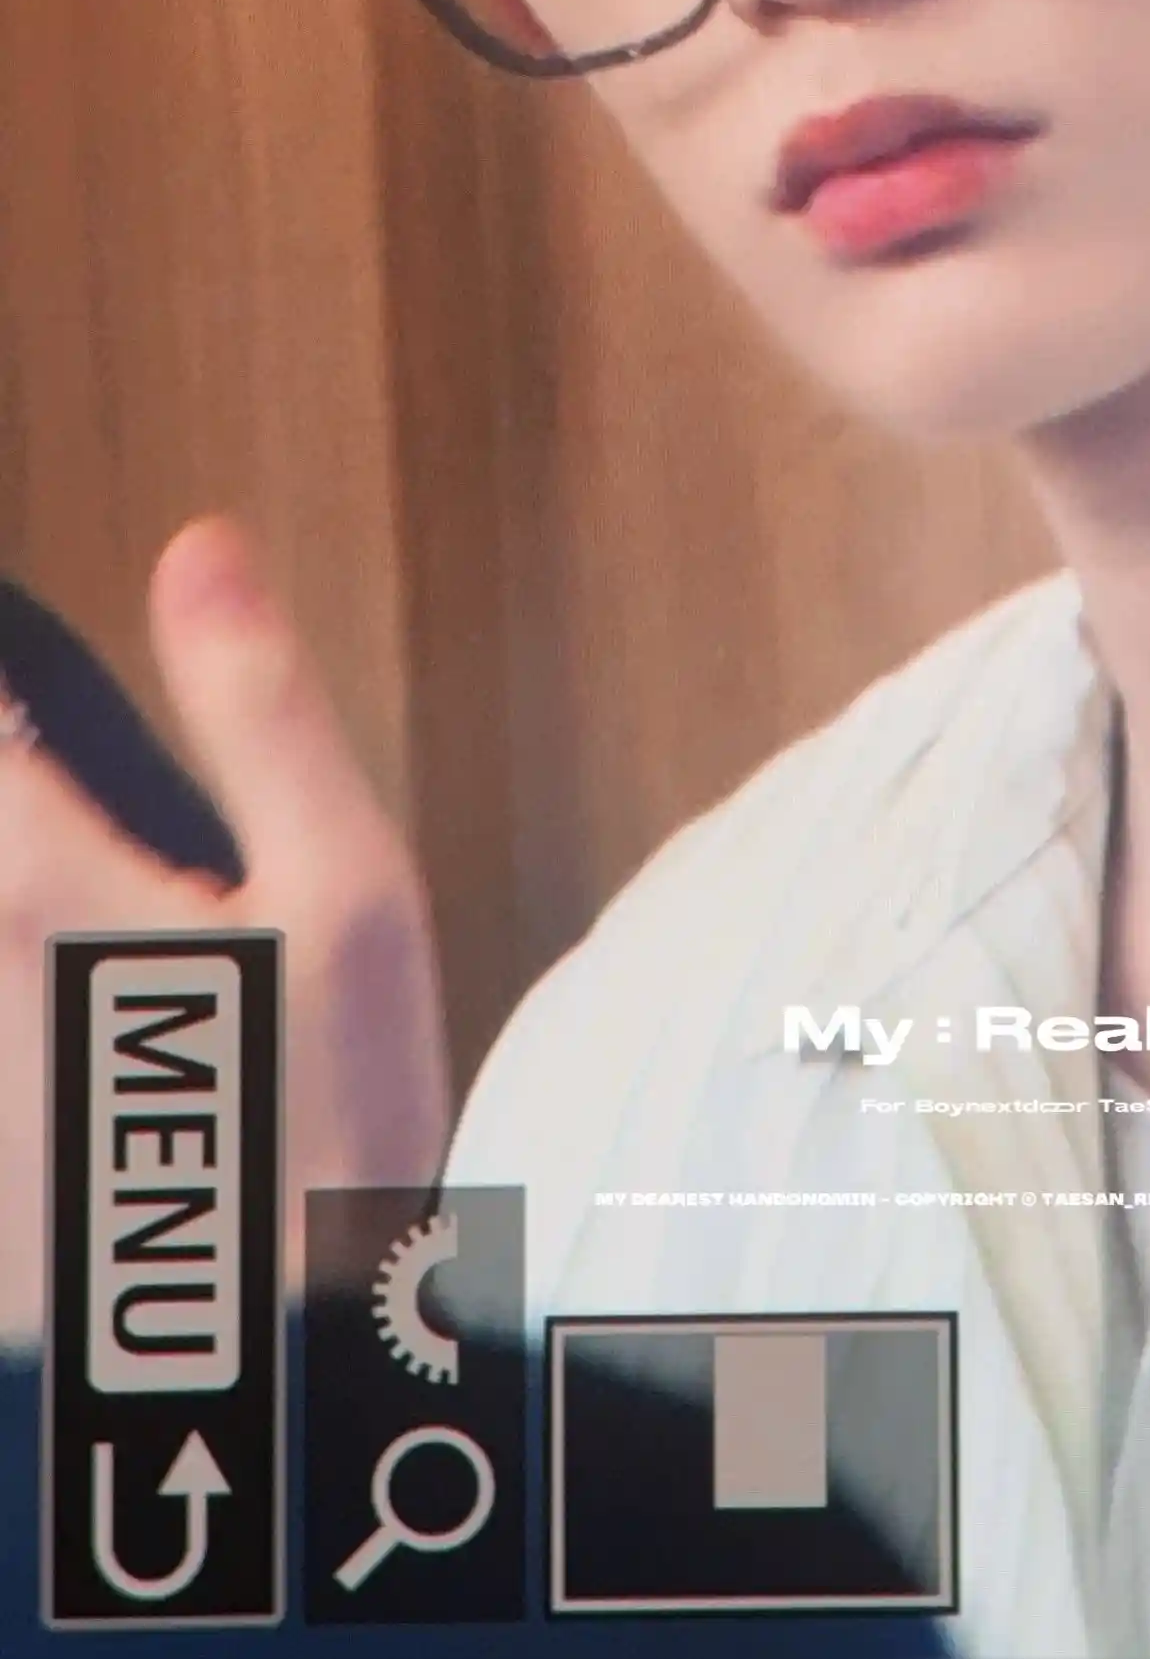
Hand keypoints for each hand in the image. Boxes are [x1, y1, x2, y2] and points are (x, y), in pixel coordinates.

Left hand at [0, 518, 451, 1344]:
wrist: (278, 1367)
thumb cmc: (332, 1124)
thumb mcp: (345, 892)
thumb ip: (259, 709)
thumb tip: (199, 552)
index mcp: (42, 883)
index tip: (24, 674)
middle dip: (14, 778)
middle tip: (66, 781)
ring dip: (20, 888)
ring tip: (101, 903)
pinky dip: (23, 982)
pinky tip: (106, 1024)